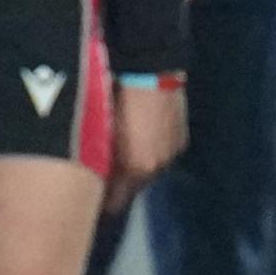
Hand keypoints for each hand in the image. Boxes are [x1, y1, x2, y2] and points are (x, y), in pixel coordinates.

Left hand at [105, 82, 187, 212]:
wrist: (150, 72)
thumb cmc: (116, 98)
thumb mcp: (103, 131)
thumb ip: (102, 159)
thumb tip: (96, 175)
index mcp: (134, 168)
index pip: (117, 202)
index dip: (105, 201)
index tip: (95, 196)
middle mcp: (155, 168)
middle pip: (135, 188)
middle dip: (123, 181)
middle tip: (109, 168)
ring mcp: (171, 154)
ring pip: (151, 171)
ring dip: (141, 165)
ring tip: (128, 148)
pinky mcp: (181, 140)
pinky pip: (164, 154)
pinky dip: (155, 150)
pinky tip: (146, 136)